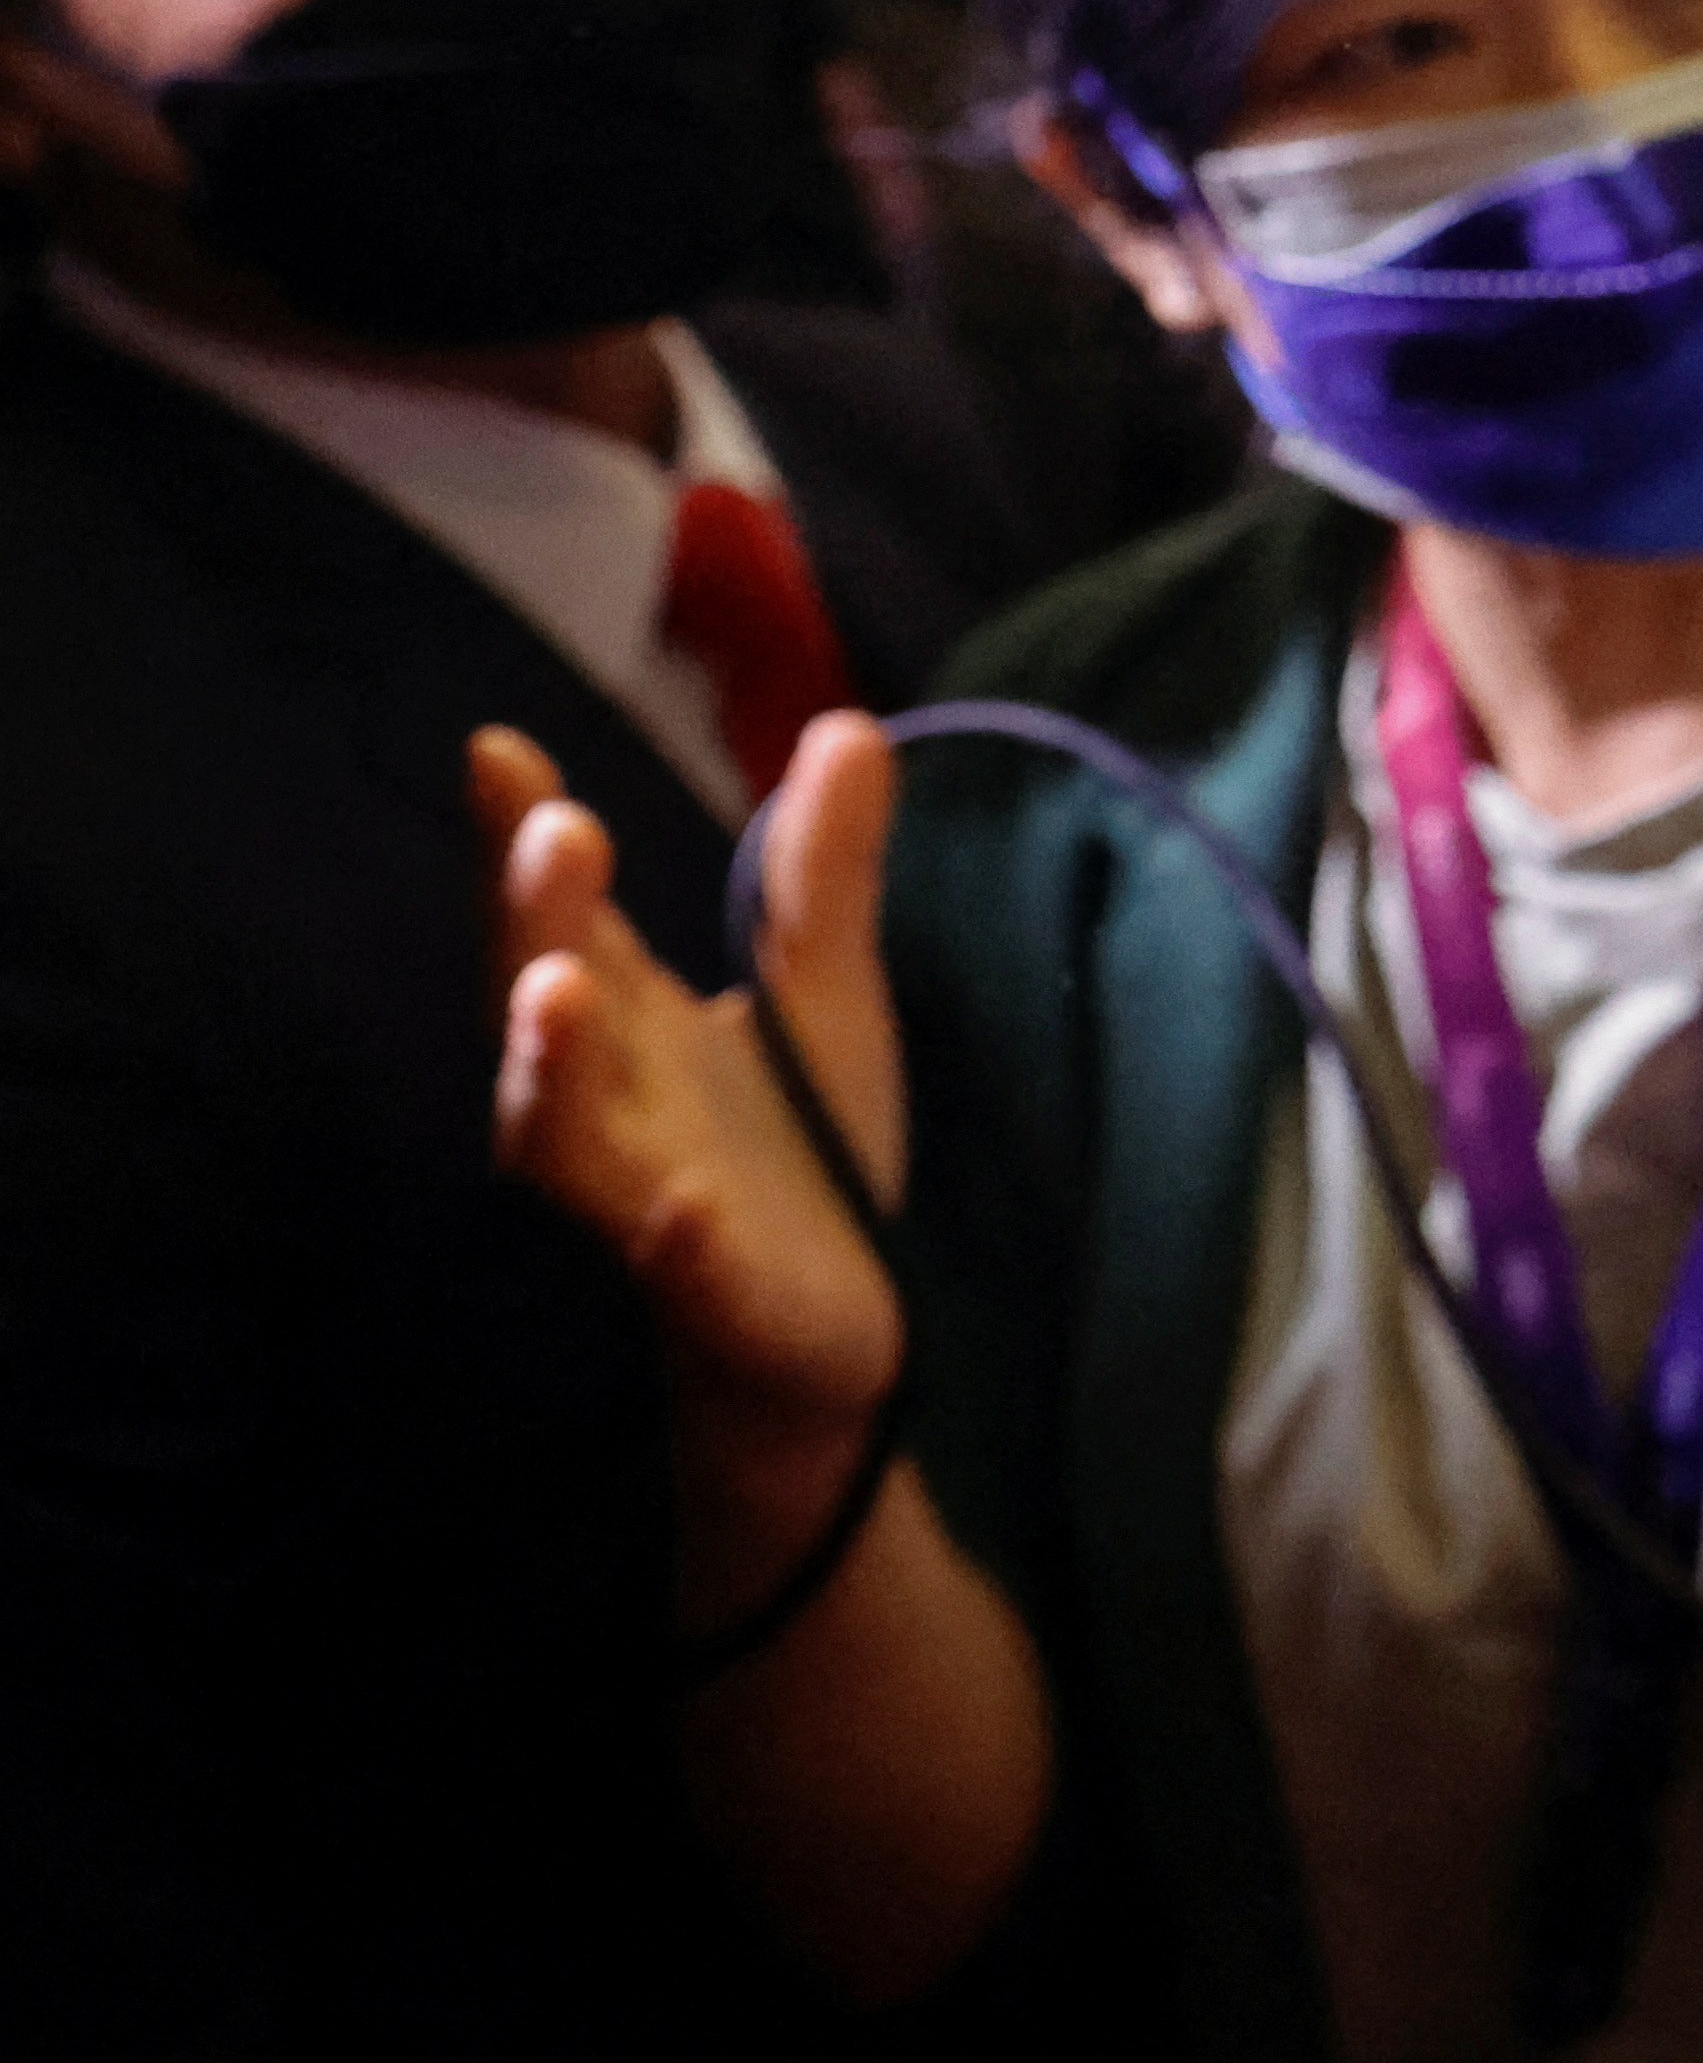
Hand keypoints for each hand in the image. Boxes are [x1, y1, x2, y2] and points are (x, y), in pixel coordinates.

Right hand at [481, 713, 909, 1603]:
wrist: (827, 1338)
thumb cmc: (800, 1152)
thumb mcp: (825, 992)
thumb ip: (820, 870)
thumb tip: (845, 724)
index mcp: (630, 1026)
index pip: (564, 915)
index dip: (523, 835)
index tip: (497, 748)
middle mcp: (611, 1105)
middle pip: (544, 1005)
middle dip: (540, 919)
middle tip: (555, 830)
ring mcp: (648, 1202)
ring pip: (567, 1139)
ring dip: (553, 1068)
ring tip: (559, 989)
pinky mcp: (716, 1294)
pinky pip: (680, 1268)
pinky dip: (676, 1239)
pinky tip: (681, 1209)